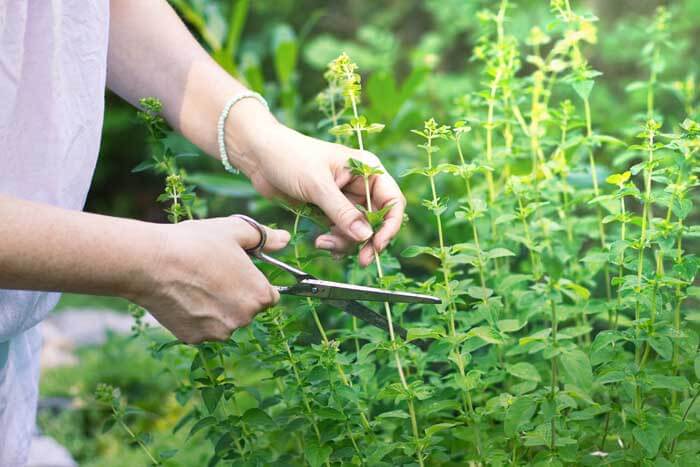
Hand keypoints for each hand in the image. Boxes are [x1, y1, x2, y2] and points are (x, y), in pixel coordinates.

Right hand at [132, 216, 289, 343]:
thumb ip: (265, 237)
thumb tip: (286, 240)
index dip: (254, 282)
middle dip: (236, 295)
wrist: (151, 262)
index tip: (237, 272)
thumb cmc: (196, 243)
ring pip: (224, 320)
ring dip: (216, 307)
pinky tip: (183, 296)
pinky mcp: (193, 339)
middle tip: (212, 273)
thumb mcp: (235, 231)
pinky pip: (202, 328)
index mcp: (260, 296)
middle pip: (247, 309)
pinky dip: (195, 316)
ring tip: (195, 283)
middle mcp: (244, 319)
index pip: (269, 295)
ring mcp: (218, 332)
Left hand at [227, 107, 405, 266]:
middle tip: (360, 260)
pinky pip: (341, 232)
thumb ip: (343, 212)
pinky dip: (335, 242)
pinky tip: (321, 243)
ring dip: (346, 243)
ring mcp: (345, 199)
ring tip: (323, 244)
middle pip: (377, 221)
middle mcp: (361, 185)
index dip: (390, 225)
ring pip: (358, 231)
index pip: (393, 201)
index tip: (376, 244)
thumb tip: (366, 236)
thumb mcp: (318, 184)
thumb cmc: (289, 157)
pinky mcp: (329, 210)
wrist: (259, 156)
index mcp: (366, 169)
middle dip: (368, 241)